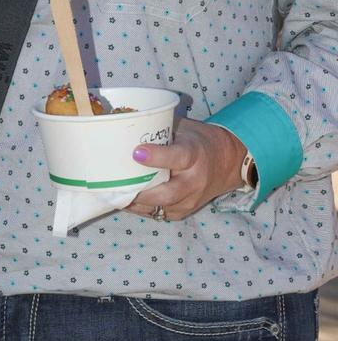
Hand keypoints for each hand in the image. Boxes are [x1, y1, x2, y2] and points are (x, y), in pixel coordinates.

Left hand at [126, 118, 246, 221]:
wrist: (227, 161)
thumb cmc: (197, 139)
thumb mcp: (183, 128)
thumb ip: (159, 129)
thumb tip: (126, 126)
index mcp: (194, 154)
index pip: (177, 157)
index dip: (156, 156)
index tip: (136, 152)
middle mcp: (195, 180)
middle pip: (169, 192)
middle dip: (142, 191)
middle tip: (118, 185)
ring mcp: (191, 199)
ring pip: (162, 207)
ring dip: (137, 203)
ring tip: (114, 195)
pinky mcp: (185, 211)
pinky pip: (161, 214)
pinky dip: (142, 209)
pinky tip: (125, 202)